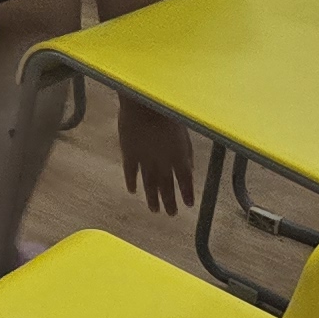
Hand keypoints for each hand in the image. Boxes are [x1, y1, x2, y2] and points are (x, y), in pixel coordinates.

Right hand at [120, 98, 196, 216]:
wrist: (143, 103)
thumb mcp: (183, 131)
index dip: (187, 193)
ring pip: (149, 184)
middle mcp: (162, 162)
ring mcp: (144, 160)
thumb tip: (190, 167)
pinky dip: (131, 182)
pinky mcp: (129, 154)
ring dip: (152, 198)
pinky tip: (133, 191)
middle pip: (167, 187)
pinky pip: (130, 172)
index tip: (188, 204)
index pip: (185, 181)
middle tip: (171, 214)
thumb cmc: (166, 111)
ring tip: (154, 210)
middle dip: (170, 202)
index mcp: (178, 156)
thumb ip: (186, 151)